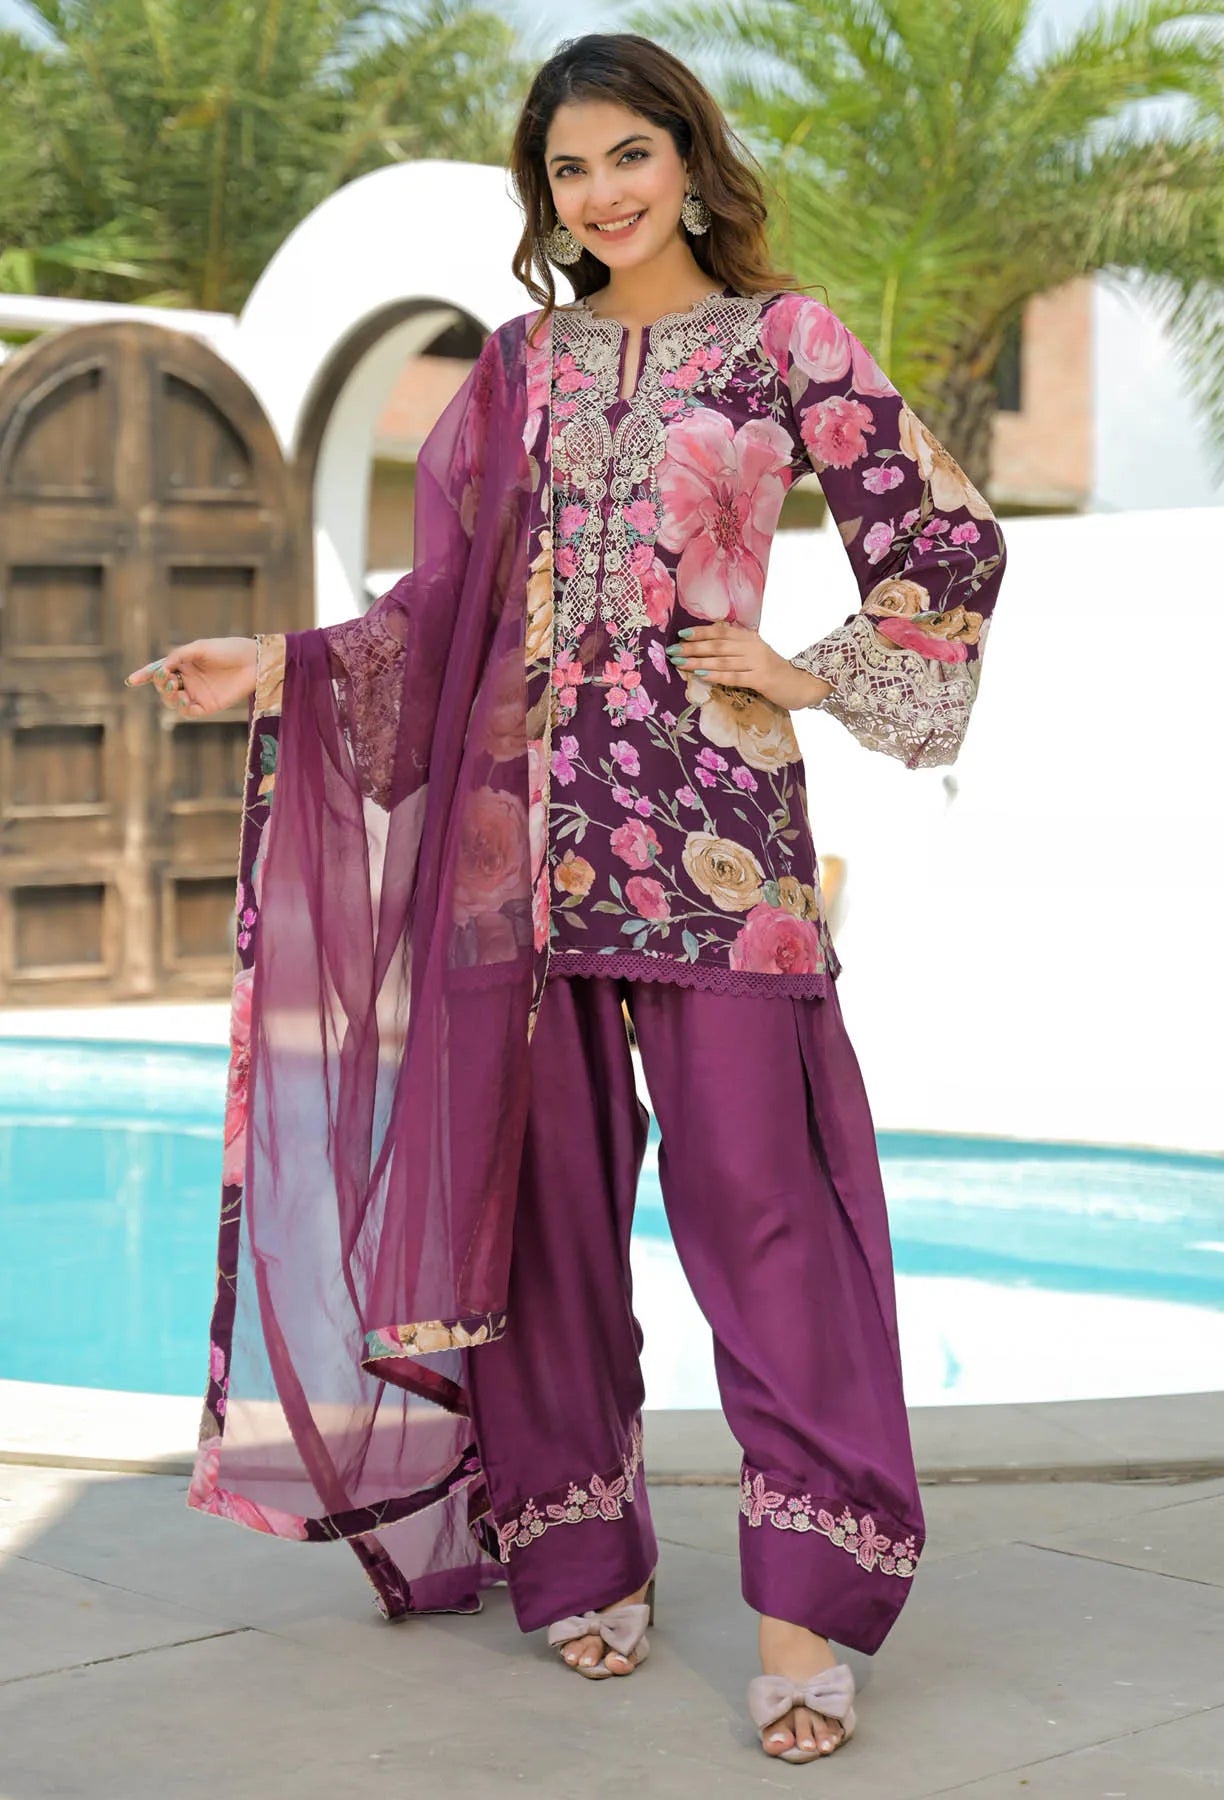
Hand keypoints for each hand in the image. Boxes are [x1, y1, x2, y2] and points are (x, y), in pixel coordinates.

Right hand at [125, 637, 257, 715]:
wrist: (253, 661)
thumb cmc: (228, 649)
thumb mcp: (199, 648)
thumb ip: (178, 656)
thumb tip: (160, 668)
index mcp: (183, 664)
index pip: (160, 671)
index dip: (145, 676)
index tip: (132, 680)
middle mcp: (188, 680)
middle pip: (163, 687)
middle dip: (159, 684)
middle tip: (165, 677)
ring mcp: (197, 694)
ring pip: (172, 701)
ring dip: (167, 696)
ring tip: (172, 687)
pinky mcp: (208, 706)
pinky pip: (189, 711)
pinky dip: (181, 707)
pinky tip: (182, 699)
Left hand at [667, 622, 831, 710]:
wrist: (803, 684)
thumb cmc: (775, 672)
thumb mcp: (756, 655)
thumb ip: (736, 650)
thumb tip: (707, 649)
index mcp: (750, 638)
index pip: (721, 631)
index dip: (701, 632)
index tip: (682, 634)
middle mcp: (753, 646)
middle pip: (718, 644)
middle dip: (693, 647)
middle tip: (673, 650)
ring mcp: (758, 662)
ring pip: (722, 660)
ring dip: (699, 661)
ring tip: (680, 663)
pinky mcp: (762, 679)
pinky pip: (734, 676)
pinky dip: (716, 675)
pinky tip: (701, 674)